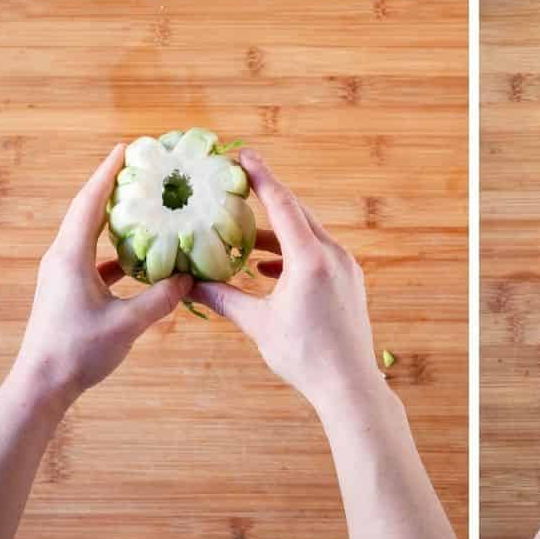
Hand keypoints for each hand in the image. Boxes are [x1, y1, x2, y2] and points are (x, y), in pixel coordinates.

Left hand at [11, 145, 190, 408]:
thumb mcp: (126, 324)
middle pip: (86, 210)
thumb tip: (190, 277)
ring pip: (87, 232)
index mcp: (71, 255)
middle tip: (138, 167)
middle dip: (111, 186)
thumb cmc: (77, 352)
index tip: (125, 148)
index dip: (108, 173)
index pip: (90, 201)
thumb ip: (161, 298)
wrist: (40, 387)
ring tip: (139, 202)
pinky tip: (136, 254)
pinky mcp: (64, 289)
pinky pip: (89, 254)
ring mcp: (61, 273)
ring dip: (110, 215)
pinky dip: (111, 246)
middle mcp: (61, 256)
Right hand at [189, 154, 382, 415]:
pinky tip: (269, 269)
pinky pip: (318, 252)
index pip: (282, 204)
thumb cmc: (303, 356)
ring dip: (278, 230)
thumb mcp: (259, 324)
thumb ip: (225, 298)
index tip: (243, 155)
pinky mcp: (349, 279)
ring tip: (247, 235)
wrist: (349, 384)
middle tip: (241, 181)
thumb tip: (190, 284)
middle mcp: (331, 253)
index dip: (261, 177)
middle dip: (268, 196)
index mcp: (309, 258)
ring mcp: (345, 265)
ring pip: (308, 233)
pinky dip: (293, 252)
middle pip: (296, 212)